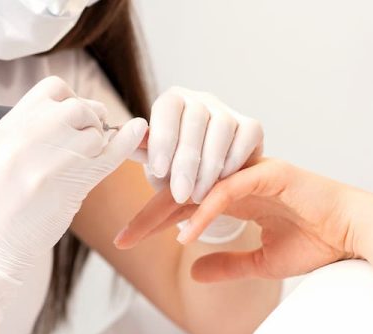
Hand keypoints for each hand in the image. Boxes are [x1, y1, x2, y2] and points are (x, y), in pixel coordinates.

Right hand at [0, 76, 146, 332]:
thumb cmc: (0, 205)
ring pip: (94, 133)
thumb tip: (78, 111)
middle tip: (91, 139)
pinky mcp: (68, 184)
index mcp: (8, 127)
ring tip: (87, 162)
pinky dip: (127, 142)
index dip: (71, 100)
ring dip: (100, 144)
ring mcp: (47, 160)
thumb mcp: (4, 155)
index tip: (74, 120)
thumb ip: (34, 130)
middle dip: (92, 120)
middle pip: (77, 107)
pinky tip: (136, 131)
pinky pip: (108, 155)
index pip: (53, 89)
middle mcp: (25, 137)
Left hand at [119, 158, 372, 281]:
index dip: (154, 221)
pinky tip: (187, 231)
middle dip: (149, 215)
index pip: (184, 204)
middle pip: (182, 192)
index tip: (127, 240)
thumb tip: (194, 272)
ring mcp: (252, 172)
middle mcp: (237, 179)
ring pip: (199, 185)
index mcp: (234, 195)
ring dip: (168, 209)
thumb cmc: (317, 242)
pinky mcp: (269, 172)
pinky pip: (228, 189)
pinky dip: (205, 210)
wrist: (356, 234)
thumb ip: (228, 264)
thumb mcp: (261, 261)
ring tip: (140, 232)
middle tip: (122, 237)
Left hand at [143, 87, 262, 203]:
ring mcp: (227, 110)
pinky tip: (222, 181)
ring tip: (198, 195)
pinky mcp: (251, 125)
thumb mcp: (155, 161)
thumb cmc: (174, 168)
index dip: (163, 137)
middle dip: (187, 161)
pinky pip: (246, 136)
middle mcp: (200, 99)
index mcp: (172, 101)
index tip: (158, 170)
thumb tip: (121, 140)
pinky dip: (234, 160)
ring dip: (210, 166)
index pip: (167, 109)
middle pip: (195, 120)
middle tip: (180, 194)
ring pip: (222, 128)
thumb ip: (141, 150)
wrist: (205, 180)